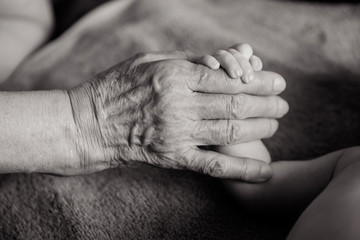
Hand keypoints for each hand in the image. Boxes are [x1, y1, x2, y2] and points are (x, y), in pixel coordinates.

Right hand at [68, 51, 288, 181]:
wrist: (90, 124)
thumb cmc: (118, 86)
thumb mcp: (148, 60)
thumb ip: (187, 58)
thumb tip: (223, 59)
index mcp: (174, 76)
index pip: (228, 78)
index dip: (258, 80)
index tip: (276, 82)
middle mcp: (178, 105)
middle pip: (235, 103)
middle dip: (267, 103)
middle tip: (283, 103)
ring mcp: (177, 134)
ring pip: (230, 130)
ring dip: (260, 127)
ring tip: (276, 123)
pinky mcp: (173, 158)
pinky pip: (213, 165)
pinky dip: (242, 170)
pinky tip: (265, 172)